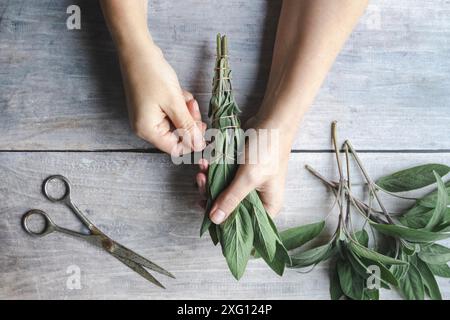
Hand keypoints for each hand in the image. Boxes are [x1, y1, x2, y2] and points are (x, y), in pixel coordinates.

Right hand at [118, 39, 205, 154]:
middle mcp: (146, 127)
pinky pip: (172, 112)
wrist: (137, 50)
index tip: (205, 132)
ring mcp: (149, 116)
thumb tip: (198, 145)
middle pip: (177, 136)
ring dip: (186, 112)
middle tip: (195, 108)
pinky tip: (180, 93)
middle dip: (190, 123)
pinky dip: (180, 104)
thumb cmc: (152, 75)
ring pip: (177, 123)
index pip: (175, 149)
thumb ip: (188, 126)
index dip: (192, 143)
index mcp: (148, 130)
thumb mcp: (175, 103)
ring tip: (187, 98)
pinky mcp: (153, 106)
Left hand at [196, 117, 291, 223]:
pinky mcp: (240, 172)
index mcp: (268, 206)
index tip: (206, 212)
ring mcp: (248, 185)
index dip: (224, 222)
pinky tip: (205, 162)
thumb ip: (231, 199)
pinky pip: (221, 177)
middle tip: (201, 182)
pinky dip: (212, 171)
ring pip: (222, 192)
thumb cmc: (267, 150)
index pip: (244, 225)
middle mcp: (258, 198)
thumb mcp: (249, 177)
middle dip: (211, 195)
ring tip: (201, 168)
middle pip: (229, 208)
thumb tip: (215, 220)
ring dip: (208, 181)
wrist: (272, 121)